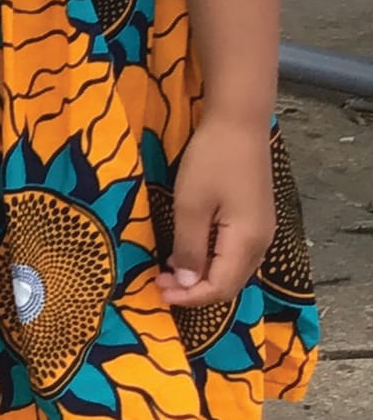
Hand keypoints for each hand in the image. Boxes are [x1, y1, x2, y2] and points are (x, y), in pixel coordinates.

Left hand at [158, 116, 276, 312]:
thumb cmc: (212, 161)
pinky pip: (235, 253)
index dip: (189, 297)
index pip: (220, 287)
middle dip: (195, 291)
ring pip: (233, 269)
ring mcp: (261, 231)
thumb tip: (186, 285)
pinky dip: (212, 261)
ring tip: (170, 272)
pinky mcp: (255, 218)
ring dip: (202, 277)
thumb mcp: (191, 205)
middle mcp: (261, 243)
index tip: (158, 292)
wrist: (239, 122)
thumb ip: (189, 248)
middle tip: (160, 284)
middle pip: (229, 283)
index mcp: (246, 243)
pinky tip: (190, 251)